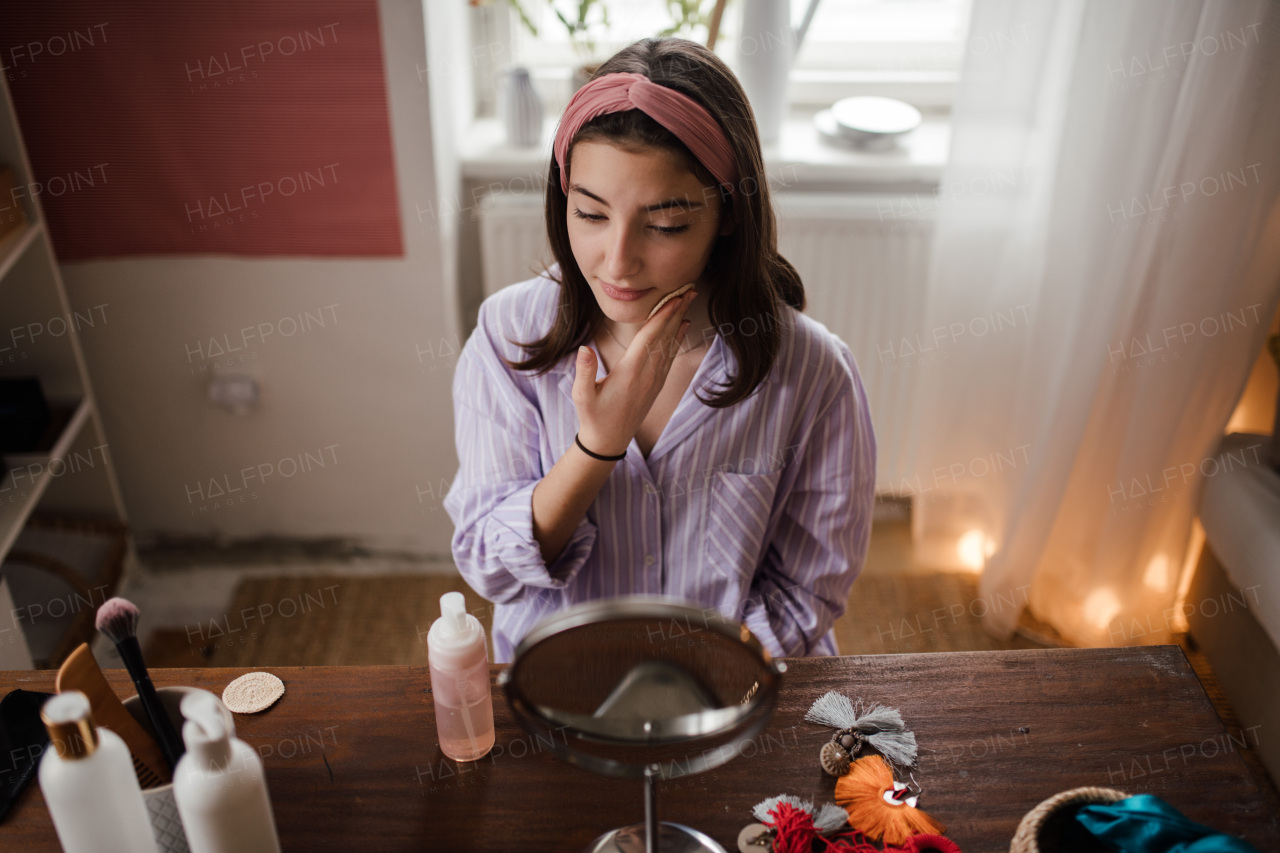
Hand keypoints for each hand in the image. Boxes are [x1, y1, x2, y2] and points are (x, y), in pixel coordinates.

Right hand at [572, 288, 697, 456]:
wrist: (608, 441)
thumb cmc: (593, 417)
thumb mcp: (581, 396)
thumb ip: (584, 373)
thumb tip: (584, 349)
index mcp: (630, 372)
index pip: (649, 337)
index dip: (662, 315)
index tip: (674, 297)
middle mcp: (647, 374)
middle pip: (665, 336)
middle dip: (677, 311)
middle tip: (690, 289)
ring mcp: (654, 380)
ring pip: (670, 344)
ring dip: (680, 321)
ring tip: (689, 300)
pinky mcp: (656, 384)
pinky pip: (670, 356)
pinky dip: (677, 338)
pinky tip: (682, 327)